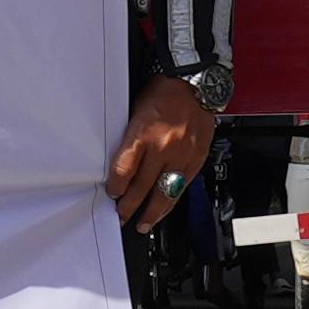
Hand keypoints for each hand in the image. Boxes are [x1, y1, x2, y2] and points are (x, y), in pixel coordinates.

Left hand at [107, 72, 217, 229]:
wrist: (194, 85)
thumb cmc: (162, 93)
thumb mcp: (135, 112)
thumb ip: (130, 140)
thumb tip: (120, 166)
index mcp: (142, 133)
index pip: (124, 169)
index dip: (116, 187)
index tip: (111, 195)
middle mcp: (162, 147)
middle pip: (143, 186)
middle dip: (130, 207)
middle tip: (122, 218)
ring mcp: (182, 155)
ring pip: (165, 192)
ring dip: (153, 212)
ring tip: (144, 224)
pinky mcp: (196, 159)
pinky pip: (182, 186)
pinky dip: (172, 199)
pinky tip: (164, 208)